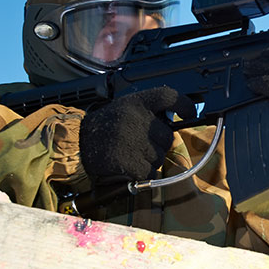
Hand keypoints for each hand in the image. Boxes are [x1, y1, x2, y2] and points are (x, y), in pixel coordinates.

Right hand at [79, 86, 195, 183]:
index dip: (184, 104)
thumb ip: (148, 113)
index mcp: (135, 103)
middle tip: (138, 143)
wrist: (77, 145)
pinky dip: (142, 172)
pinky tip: (127, 164)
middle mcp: (135, 119)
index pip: (167, 96)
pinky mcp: (130, 163)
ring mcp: (132, 141)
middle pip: (168, 136)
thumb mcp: (124, 110)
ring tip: (129, 152)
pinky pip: (150, 172)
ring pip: (160, 156)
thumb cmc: (105, 129)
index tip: (191, 112)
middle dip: (158, 144)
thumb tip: (177, 122)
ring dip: (150, 159)